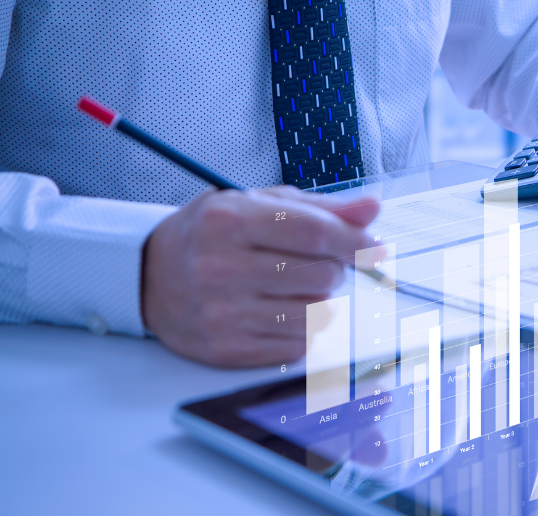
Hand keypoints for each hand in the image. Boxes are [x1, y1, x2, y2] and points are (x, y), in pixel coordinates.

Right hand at [142, 186, 379, 366]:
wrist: (148, 277)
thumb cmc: (211, 235)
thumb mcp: (257, 204)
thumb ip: (319, 207)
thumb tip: (371, 208)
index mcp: (229, 221)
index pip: (315, 233)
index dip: (355, 241)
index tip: (374, 246)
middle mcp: (221, 267)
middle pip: (321, 276)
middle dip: (333, 269)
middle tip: (315, 263)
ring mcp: (222, 313)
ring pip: (315, 313)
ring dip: (318, 300)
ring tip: (291, 285)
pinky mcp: (227, 349)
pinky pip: (296, 344)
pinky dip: (300, 328)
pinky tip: (276, 310)